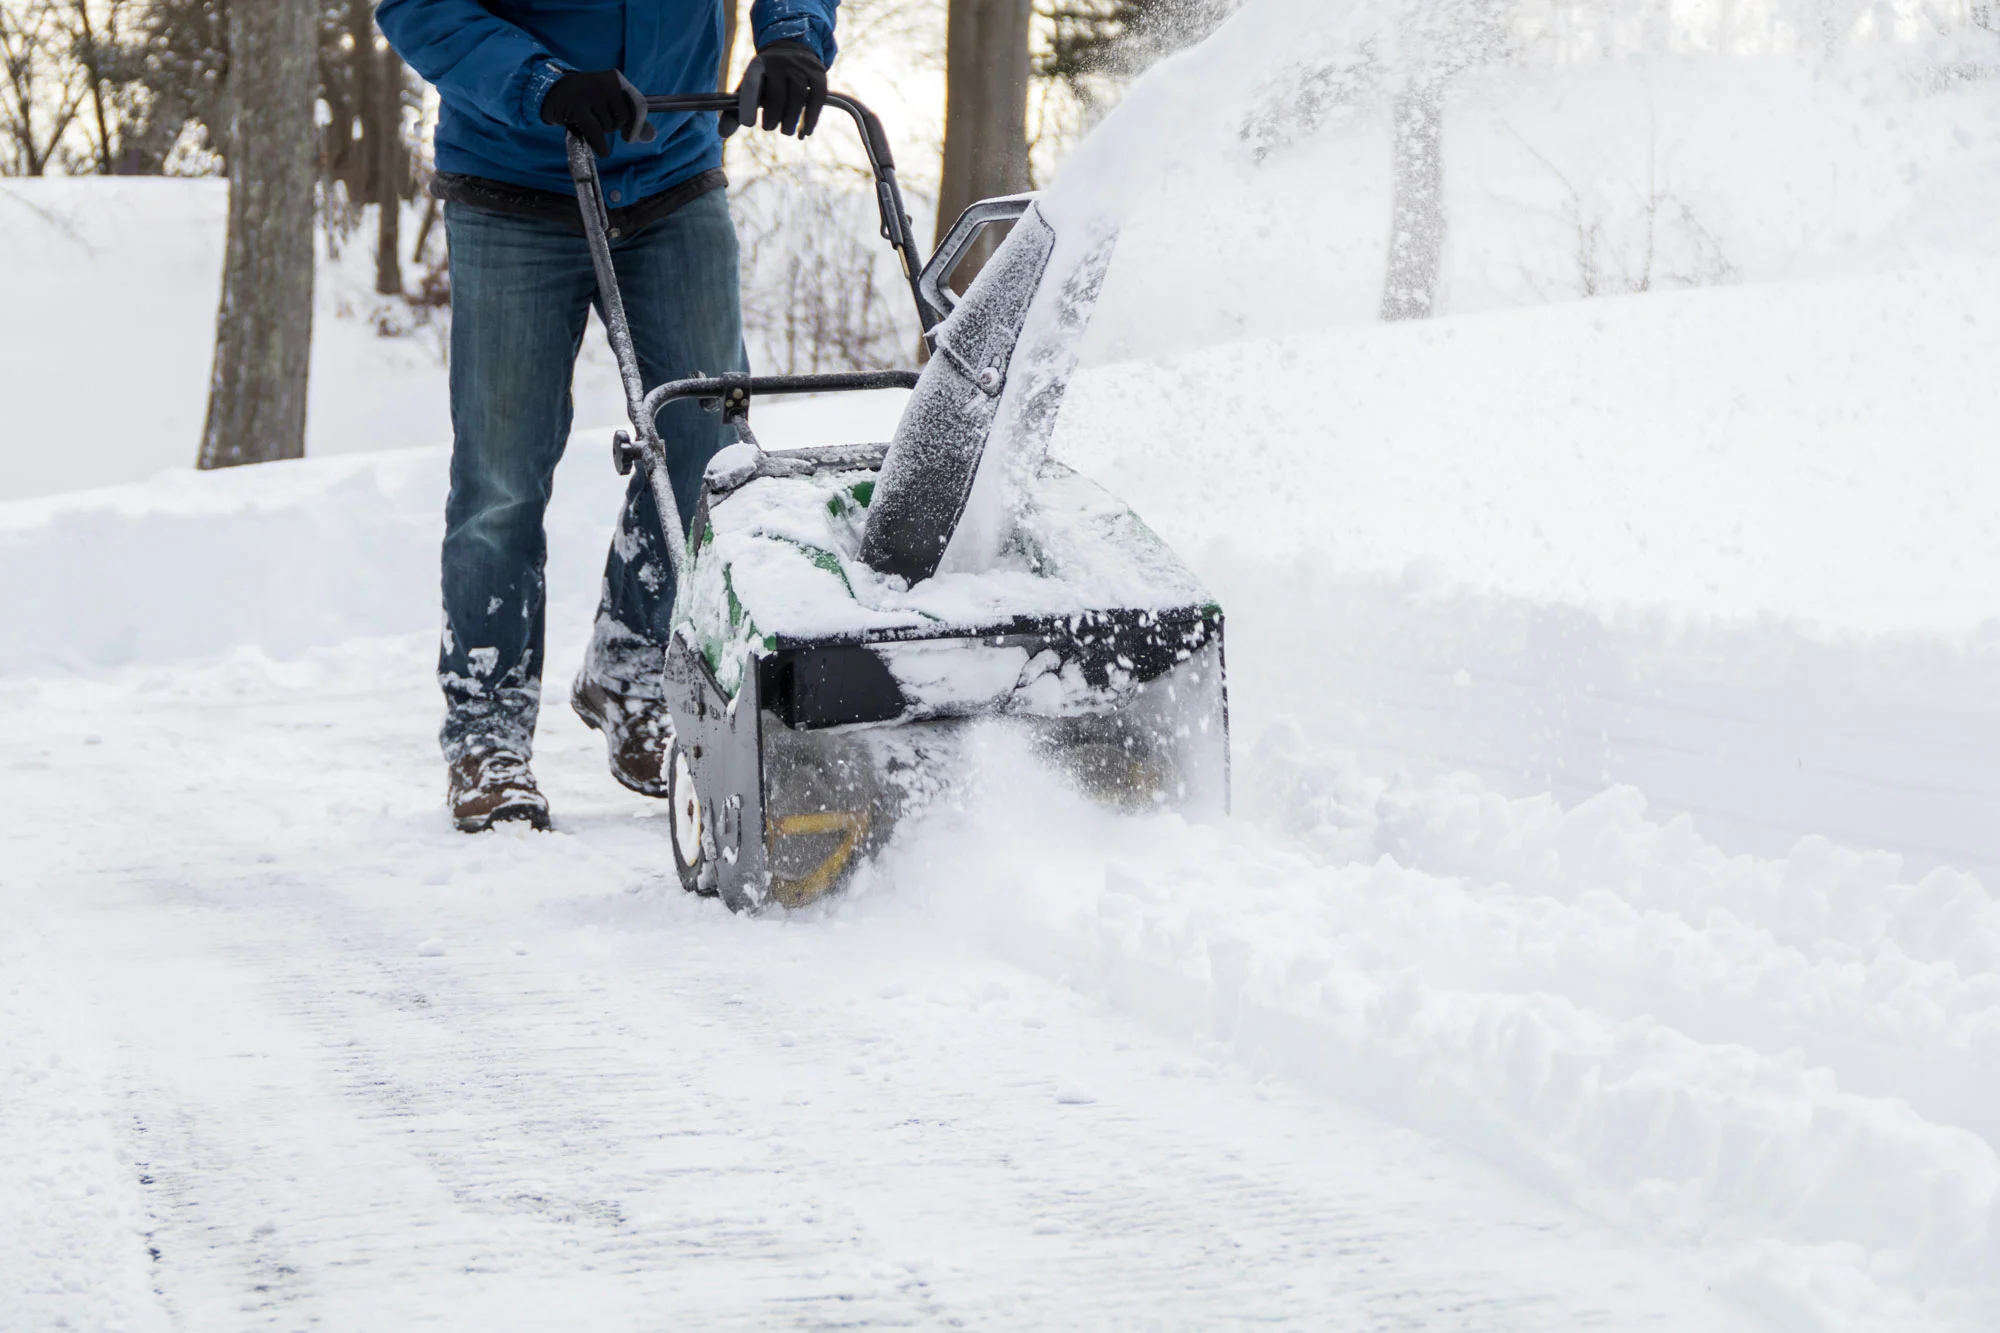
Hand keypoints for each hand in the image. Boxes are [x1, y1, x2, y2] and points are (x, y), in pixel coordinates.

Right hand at [540, 69, 657, 156]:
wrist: (554, 93)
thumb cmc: (589, 102)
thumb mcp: (613, 105)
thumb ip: (634, 120)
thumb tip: (651, 136)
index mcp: (617, 79)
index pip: (640, 105)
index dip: (638, 125)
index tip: (629, 135)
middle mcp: (606, 83)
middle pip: (625, 117)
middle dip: (617, 127)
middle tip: (603, 123)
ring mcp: (590, 94)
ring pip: (609, 125)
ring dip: (602, 131)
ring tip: (590, 120)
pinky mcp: (577, 108)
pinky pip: (596, 132)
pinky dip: (600, 145)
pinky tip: (602, 150)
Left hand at [721, 41, 827, 139]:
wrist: (793, 49)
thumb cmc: (766, 79)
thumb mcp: (749, 89)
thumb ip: (734, 111)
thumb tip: (722, 134)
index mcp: (758, 65)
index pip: (751, 85)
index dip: (748, 104)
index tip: (747, 124)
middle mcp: (779, 63)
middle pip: (778, 96)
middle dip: (773, 117)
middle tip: (769, 127)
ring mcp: (801, 66)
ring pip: (798, 98)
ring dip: (791, 120)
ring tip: (786, 131)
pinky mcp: (818, 74)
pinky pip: (816, 99)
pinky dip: (811, 119)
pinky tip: (805, 132)